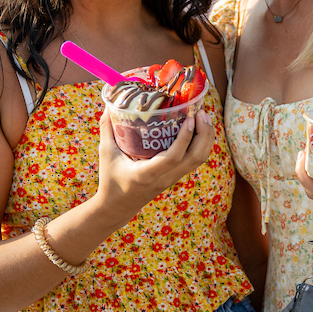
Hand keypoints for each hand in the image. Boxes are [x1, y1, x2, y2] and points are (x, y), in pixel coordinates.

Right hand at [95, 109, 214, 219]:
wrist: (117, 207)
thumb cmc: (110, 180)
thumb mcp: (106, 154)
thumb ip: (107, 128)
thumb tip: (108, 103)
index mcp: (148, 173)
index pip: (173, 157)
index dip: (185, 138)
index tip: (189, 118)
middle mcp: (165, 177)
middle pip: (195, 157)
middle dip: (204, 134)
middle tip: (201, 112)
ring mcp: (173, 178)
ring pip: (199, 160)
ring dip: (206, 138)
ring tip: (203, 117)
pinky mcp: (175, 177)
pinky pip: (195, 161)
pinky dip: (201, 144)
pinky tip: (198, 129)